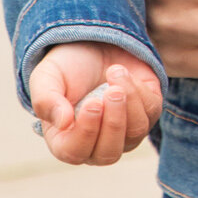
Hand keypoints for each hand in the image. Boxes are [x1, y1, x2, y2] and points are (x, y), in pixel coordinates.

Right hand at [28, 44, 162, 165]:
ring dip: (129, 103)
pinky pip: (151, 112)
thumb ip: (46, 101)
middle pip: (109, 153)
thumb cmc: (66, 67)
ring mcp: (125, 132)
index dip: (85, 132)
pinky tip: (122, 73)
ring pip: (135, 133)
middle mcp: (97, 144)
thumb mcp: (46, 78)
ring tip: (114, 72)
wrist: (93, 43)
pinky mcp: (147, 113)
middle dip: (113, 122)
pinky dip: (139, 89)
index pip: (75, 152)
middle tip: (111, 91)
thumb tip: (63, 123)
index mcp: (65, 141)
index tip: (91, 103)